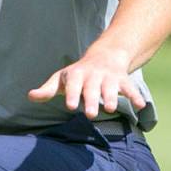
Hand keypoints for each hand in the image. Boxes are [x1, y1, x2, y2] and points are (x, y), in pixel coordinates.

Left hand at [27, 47, 146, 118]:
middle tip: (90, 115)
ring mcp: (109, 77)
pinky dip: (135, 95)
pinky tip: (140, 106)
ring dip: (111, 97)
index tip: (70, 106)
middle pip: (92, 89)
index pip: (73, 85)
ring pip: (111, 88)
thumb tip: (30, 96)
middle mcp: (93, 75)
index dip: (72, 95)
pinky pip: (130, 88)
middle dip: (91, 100)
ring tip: (109, 109)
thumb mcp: (61, 79)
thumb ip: (47, 90)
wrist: (105, 55)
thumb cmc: (77, 74)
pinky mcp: (122, 80)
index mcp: (76, 75)